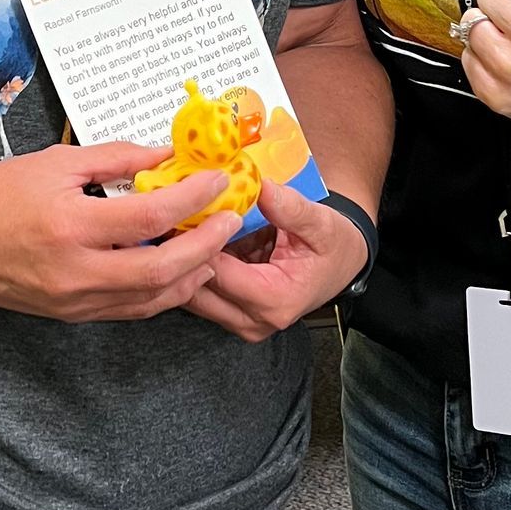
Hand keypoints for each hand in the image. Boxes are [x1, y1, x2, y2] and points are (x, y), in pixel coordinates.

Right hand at [0, 142, 242, 322]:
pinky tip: (179, 269)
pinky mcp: (71, 315)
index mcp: (70, 225)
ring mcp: (74, 300)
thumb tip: (165, 155)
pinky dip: (162, 291)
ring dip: (191, 274)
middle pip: (162, 270)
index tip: (217, 180)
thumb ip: (115, 158)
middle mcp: (75, 271)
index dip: (192, 198)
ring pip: (151, 298)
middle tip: (229, 219)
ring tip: (214, 246)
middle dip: (206, 245)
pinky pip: (130, 308)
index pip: (150, 217)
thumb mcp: (54, 162)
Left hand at [182, 174, 369, 344]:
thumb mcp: (320, 222)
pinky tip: (188, 242)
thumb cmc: (332, 246)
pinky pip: (199, 294)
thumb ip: (289, 207)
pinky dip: (191, 269)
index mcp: (275, 300)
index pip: (218, 274)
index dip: (198, 242)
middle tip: (170, 217)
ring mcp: (241, 323)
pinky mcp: (232, 317)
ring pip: (191, 296)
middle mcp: (254, 320)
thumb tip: (261, 187)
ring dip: (181, 263)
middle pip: (196, 290)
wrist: (340, 265)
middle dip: (180, 254)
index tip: (184, 211)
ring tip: (176, 227)